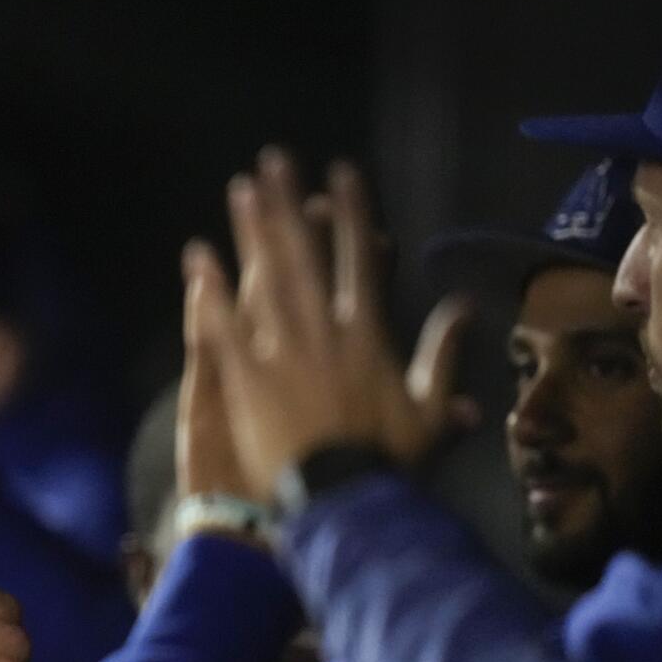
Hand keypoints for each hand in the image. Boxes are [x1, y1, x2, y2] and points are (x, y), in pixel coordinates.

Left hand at [188, 148, 471, 498]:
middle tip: (275, 160)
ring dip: (251, 230)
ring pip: (264, 278)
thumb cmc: (386, 461)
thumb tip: (466, 310)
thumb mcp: (428, 410)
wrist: (344, 500)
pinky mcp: (246, 377)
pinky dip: (209, 290)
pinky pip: (222, 325)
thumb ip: (442, 355)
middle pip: (305, 255)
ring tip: (240, 189)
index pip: (358, 260)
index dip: (350, 213)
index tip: (341, 174)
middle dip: (290, 204)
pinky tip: (195, 257)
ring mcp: (282, 352)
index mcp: (366, 334)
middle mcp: (324, 331)